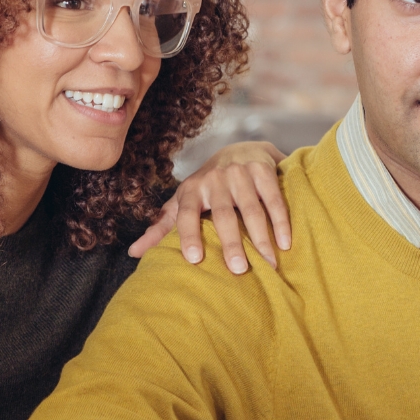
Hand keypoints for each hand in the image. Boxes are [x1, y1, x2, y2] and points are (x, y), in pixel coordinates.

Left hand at [130, 141, 289, 273]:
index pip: (186, 214)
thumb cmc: (207, 187)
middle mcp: (214, 179)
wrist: (240, 148)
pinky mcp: (263, 169)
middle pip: (223, 215)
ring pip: (250, 209)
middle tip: (238, 270)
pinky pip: (273, 198)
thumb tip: (133, 253)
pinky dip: (281, 220)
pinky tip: (286, 243)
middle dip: (231, 243)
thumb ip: (161, 228)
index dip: (188, 235)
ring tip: (269, 263)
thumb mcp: (183, 203)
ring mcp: (239, 173)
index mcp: (191, 190)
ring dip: (261, 237)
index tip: (193, 260)